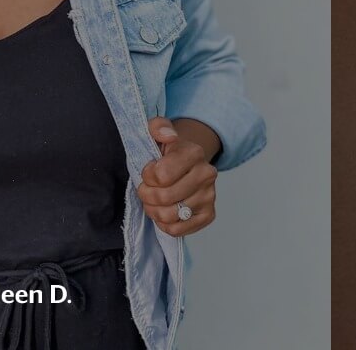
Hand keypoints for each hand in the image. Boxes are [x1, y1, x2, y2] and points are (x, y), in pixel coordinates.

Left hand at [137, 117, 219, 236]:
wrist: (186, 162)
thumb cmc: (167, 151)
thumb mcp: (157, 131)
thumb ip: (157, 126)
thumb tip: (167, 136)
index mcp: (194, 153)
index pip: (161, 175)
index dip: (147, 176)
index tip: (149, 171)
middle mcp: (207, 174)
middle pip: (164, 198)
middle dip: (147, 195)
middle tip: (146, 189)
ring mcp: (210, 196)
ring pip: (170, 216)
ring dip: (154, 211)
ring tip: (153, 201)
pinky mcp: (208, 214)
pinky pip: (179, 230)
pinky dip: (165, 224)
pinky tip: (164, 211)